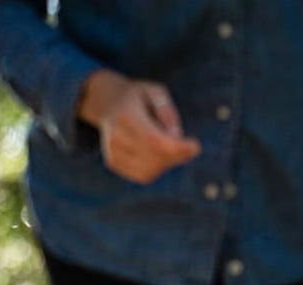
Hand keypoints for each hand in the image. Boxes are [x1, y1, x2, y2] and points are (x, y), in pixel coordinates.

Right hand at [78, 69, 200, 183]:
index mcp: (125, 115)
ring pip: (151, 170)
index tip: (195, 146)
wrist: (106, 102)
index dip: (179, 148)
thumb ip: (167, 109)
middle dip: (178, 155)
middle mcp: (116, 135)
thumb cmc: (137, 97)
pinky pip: (144, 175)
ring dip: (167, 162)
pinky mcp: (113, 162)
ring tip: (165, 144)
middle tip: (186, 146)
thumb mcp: (154, 91)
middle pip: (156, 157)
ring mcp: (112, 150)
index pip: (156, 141)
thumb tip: (175, 135)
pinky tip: (153, 152)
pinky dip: (155, 167)